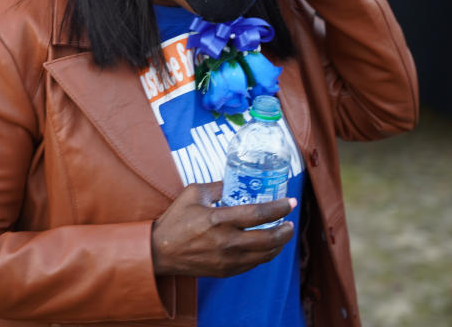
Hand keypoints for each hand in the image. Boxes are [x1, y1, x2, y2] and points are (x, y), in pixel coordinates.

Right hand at [150, 182, 295, 276]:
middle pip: (268, 238)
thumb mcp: (193, 193)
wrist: (160, 251)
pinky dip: (265, 254)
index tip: (289, 202)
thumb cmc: (175, 220)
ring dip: (279, 244)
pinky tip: (266, 246)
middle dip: (286, 230)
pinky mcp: (226, 270)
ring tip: (283, 234)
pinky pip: (254, 264)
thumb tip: (238, 180)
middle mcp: (226, 241)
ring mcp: (227, 259)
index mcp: (217, 219)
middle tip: (290, 222)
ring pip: (265, 254)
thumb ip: (218, 187)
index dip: (278, 208)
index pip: (257, 213)